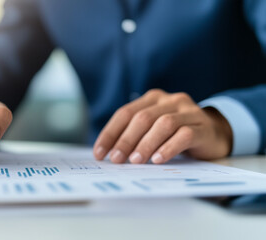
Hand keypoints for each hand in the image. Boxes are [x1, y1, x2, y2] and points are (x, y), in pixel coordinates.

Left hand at [93, 89, 231, 163]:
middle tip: (116, 160)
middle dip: (126, 140)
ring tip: (135, 161)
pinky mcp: (202, 126)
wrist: (215, 132)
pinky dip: (169, 148)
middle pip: (142, 118)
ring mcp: (188, 111)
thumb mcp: (153, 129)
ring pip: (163, 124)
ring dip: (146, 144)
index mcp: (152, 98)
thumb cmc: (176, 133)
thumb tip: (109, 154)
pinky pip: (184, 135)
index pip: (125, 113)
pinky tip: (158, 160)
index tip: (99, 153)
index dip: (110, 133)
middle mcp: (169, 100)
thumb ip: (135, 134)